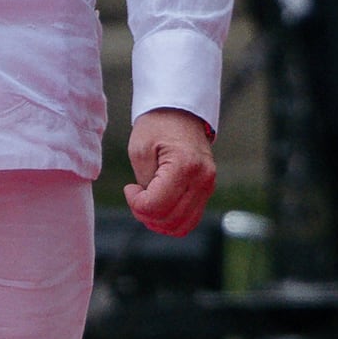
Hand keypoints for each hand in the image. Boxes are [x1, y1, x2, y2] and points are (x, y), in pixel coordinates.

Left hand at [124, 108, 216, 235]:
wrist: (181, 113)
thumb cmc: (157, 127)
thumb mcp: (140, 150)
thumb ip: (144, 182)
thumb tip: (147, 208)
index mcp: (184, 165)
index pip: (156, 205)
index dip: (136, 204)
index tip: (129, 188)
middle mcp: (201, 179)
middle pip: (169, 220)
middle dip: (145, 214)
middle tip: (135, 196)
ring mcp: (208, 186)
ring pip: (181, 226)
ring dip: (158, 222)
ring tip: (147, 202)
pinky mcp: (207, 190)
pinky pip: (190, 220)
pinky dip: (172, 221)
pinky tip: (159, 206)